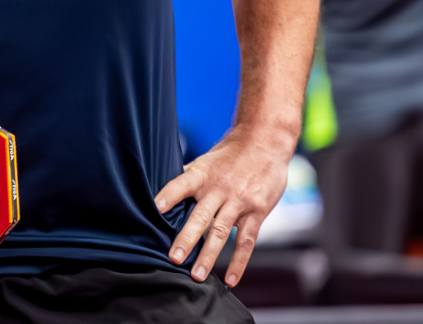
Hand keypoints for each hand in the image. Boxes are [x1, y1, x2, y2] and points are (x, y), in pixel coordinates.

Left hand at [153, 125, 291, 286]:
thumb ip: (188, 178)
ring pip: (221, 231)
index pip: (182, 183)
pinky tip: (230, 280)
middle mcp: (220, 188)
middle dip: (187, 238)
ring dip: (208, 255)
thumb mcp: (207, 159)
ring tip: (197, 275)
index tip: (156, 208)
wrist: (266, 142)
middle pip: (201, 216)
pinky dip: (239, 262)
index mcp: (203, 173)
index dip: (169, 194)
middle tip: (174, 258)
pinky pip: (246, 241)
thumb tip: (163, 195)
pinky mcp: (256, 212)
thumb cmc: (231, 153)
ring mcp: (239, 201)